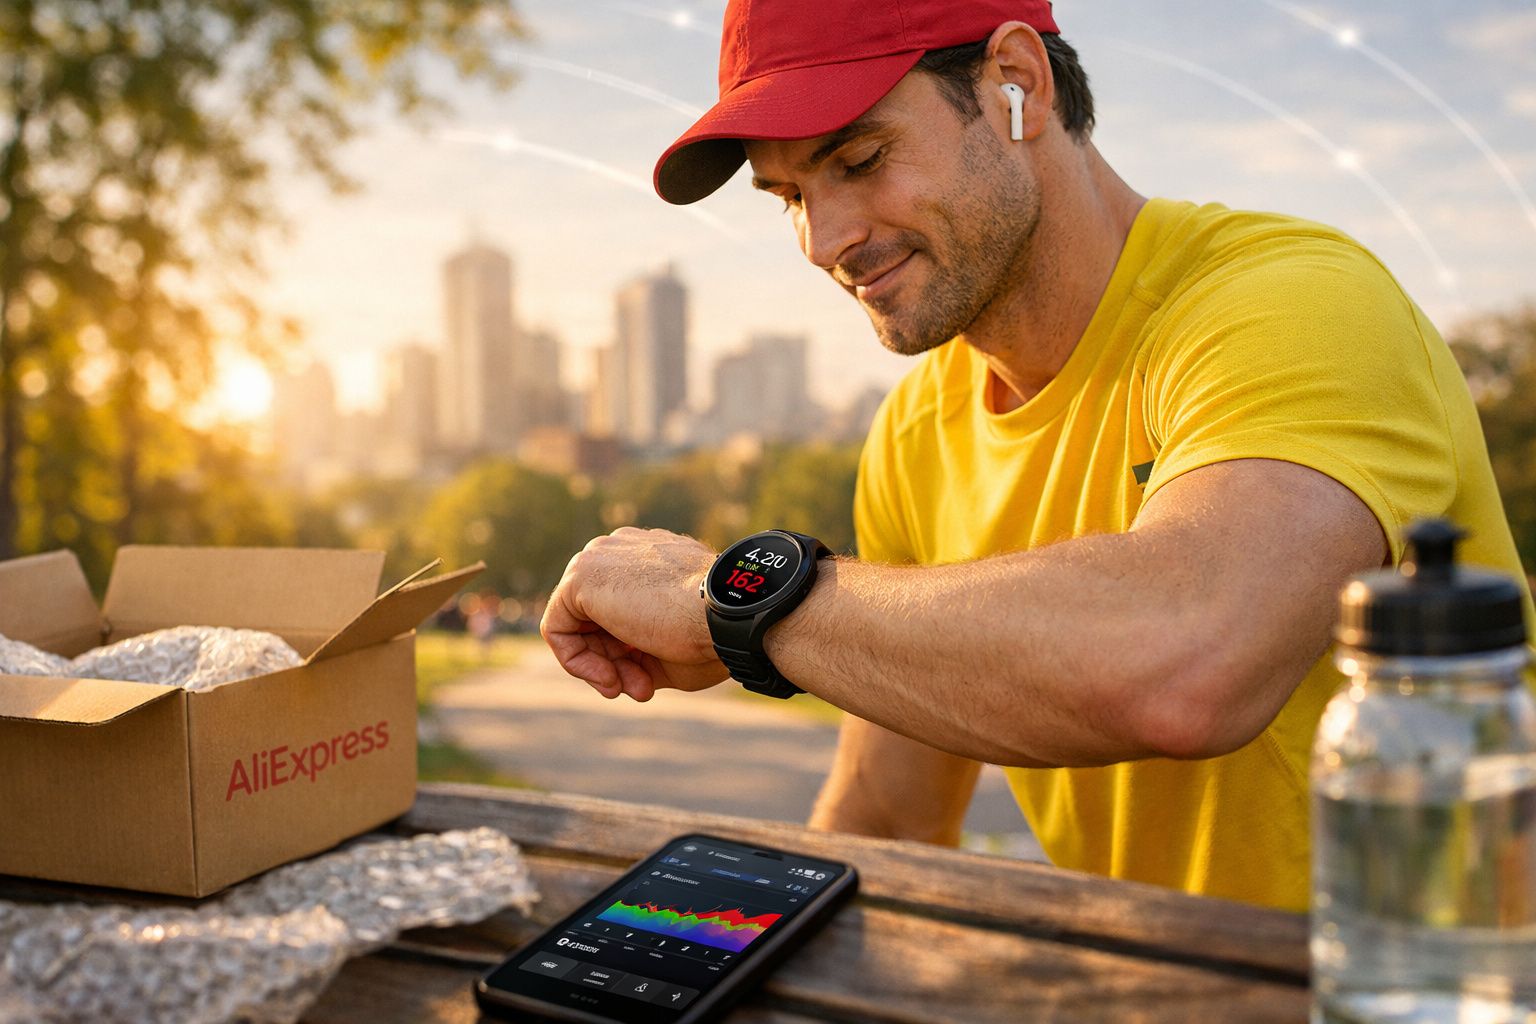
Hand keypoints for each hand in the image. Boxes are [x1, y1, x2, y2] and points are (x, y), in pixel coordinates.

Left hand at [540, 527, 729, 700]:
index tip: (647, 681)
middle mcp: (620, 551)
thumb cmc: (710, 635)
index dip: (627, 655)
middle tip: (640, 689)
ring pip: (577, 624)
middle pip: (594, 619)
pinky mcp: (581, 576)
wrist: (726, 616)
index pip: (617, 611)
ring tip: (631, 687)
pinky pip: (557, 627)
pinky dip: (576, 661)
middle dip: (615, 662)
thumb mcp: (668, 649)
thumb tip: (613, 670)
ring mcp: (599, 558)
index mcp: (646, 558)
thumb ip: (635, 650)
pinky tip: (608, 677)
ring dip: (600, 666)